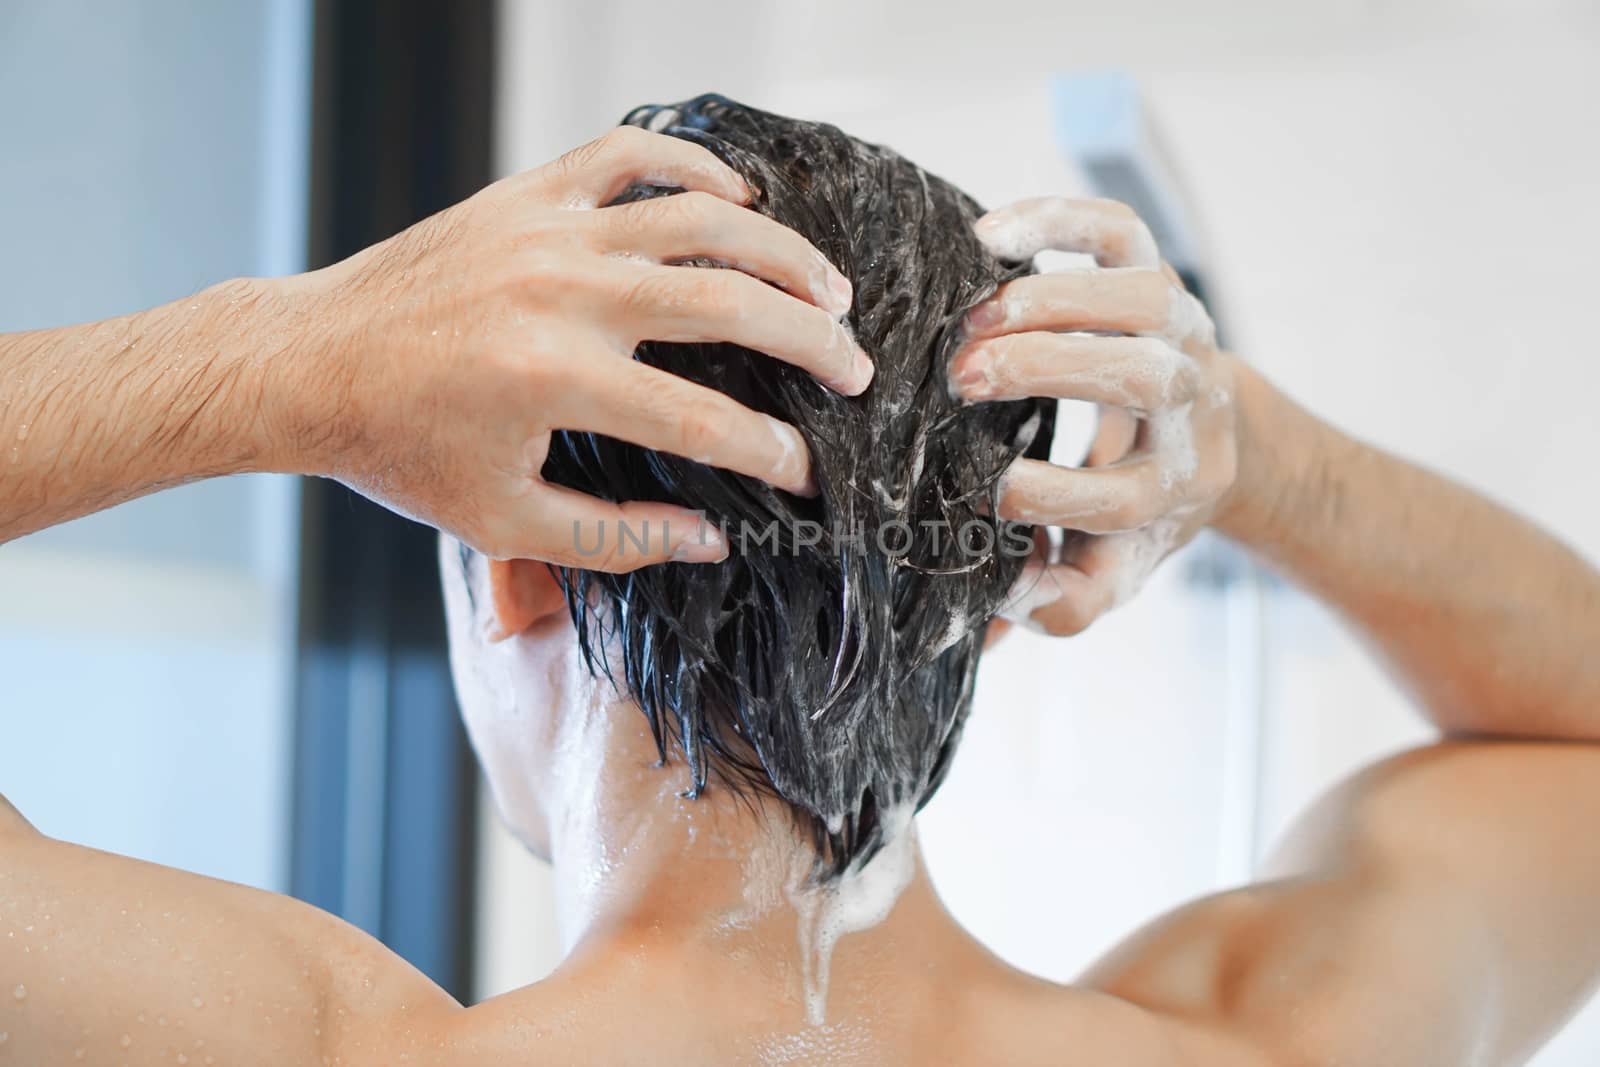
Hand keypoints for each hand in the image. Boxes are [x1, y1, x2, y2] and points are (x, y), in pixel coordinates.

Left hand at [276, 125, 871, 569]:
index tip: (812, 475)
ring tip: (830, 289)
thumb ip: (616, 540)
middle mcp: (562, 292)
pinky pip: (631, 154)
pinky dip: (695, 166)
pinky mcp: (529, 193)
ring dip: (781, 252)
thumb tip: (714, 541)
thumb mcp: (503, 522)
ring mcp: (549, 230)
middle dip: (812, 343)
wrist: (309, 362)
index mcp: (556, 379)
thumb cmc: (400, 450)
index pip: (705, 422)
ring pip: (701, 218)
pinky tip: (741, 197)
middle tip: (857, 372)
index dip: (775, 455)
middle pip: (729, 305)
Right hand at [950, 197, 1237, 634]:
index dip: (1059, 496)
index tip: (991, 490)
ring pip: (1137, 298)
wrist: (1216, 439)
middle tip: (961, 380)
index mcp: (1173, 488)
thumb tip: (991, 613)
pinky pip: (1119, 233)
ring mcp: (1178, 330)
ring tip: (972, 321)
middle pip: (1140, 381)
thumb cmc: (1139, 510)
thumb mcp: (1109, 571)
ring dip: (1050, 302)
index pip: (1126, 496)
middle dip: (1050, 371)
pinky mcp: (1157, 273)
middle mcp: (1187, 407)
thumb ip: (1058, 604)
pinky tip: (991, 236)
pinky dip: (1059, 220)